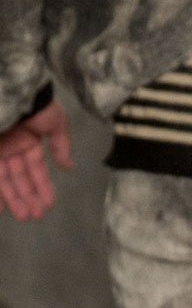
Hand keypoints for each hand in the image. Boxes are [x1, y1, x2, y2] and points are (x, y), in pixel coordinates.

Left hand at [0, 103, 73, 220]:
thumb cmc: (36, 105)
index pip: (35, 168)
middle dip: (26, 197)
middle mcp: (11, 147)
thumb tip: (69, 167)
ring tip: (21, 216)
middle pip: (18, 177)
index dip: (42, 186)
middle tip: (32, 217)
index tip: (48, 205)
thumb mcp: (55, 122)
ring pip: (3, 178)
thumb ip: (61, 145)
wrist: (15, 90)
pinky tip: (0, 206)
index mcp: (28, 140)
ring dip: (11, 198)